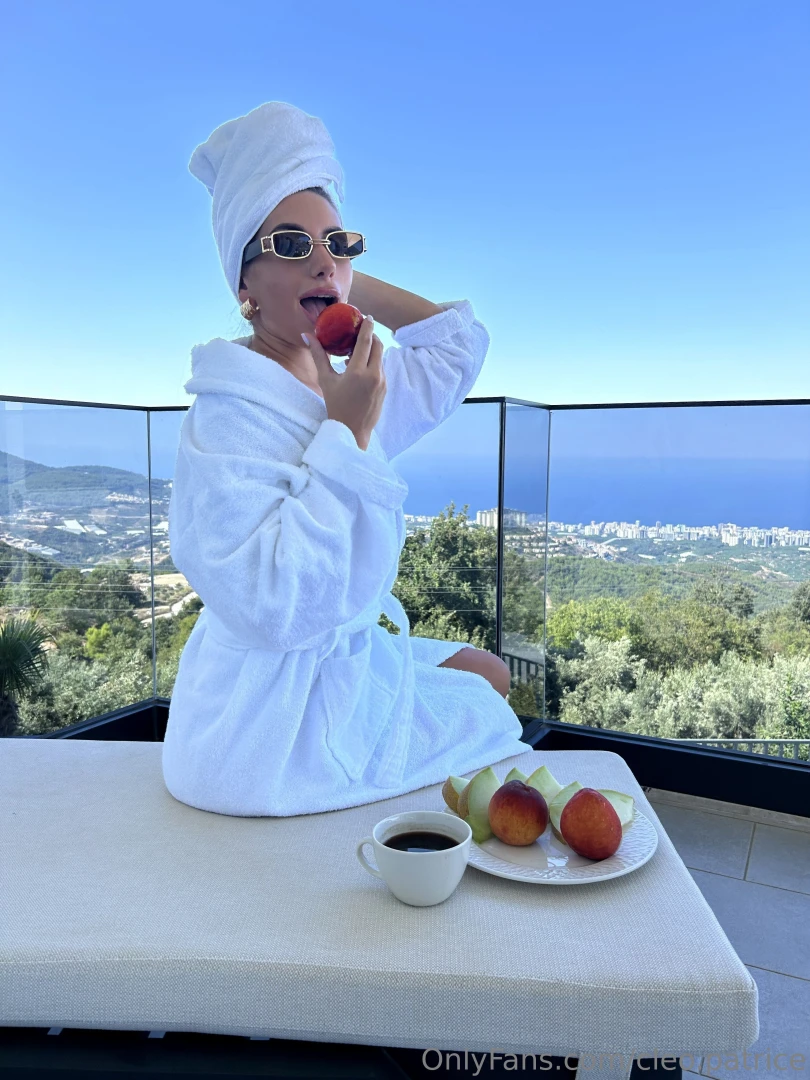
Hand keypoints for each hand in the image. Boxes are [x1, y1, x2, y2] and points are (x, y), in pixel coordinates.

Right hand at [303, 316, 385, 450]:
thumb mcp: (326, 380)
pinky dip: (373, 363)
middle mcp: (374, 376)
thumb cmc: (335, 405)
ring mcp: (382, 383)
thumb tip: (306, 336)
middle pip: (378, 346)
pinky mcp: (385, 389)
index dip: (367, 326)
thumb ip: (318, 355)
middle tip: (361, 331)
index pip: (366, 341)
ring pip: (380, 358)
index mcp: (358, 372)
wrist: (351, 431)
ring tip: (357, 351)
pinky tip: (360, 367)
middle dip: (371, 336)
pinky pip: (381, 369)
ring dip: (371, 350)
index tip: (366, 316)